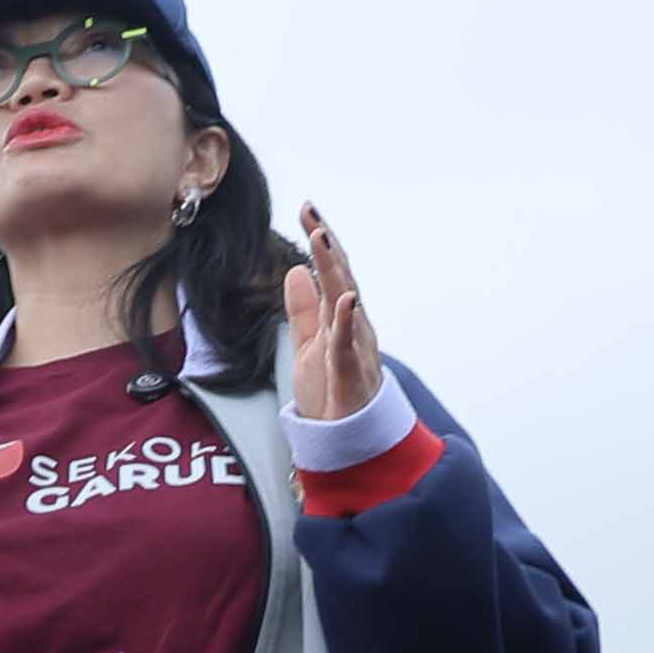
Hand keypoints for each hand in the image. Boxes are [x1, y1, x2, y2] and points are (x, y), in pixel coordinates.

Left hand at [283, 207, 383, 425]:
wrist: (348, 442)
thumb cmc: (332, 392)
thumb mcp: (309, 344)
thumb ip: (304, 309)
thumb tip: (297, 270)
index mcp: (342, 319)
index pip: (332, 273)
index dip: (321, 242)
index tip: (307, 210)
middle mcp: (353, 328)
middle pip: (342, 279)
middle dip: (328, 246)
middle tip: (313, 214)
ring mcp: (355, 350)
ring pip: (346, 303)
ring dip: (335, 271)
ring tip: (322, 240)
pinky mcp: (351, 375)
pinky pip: (349, 345)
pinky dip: (347, 321)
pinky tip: (346, 299)